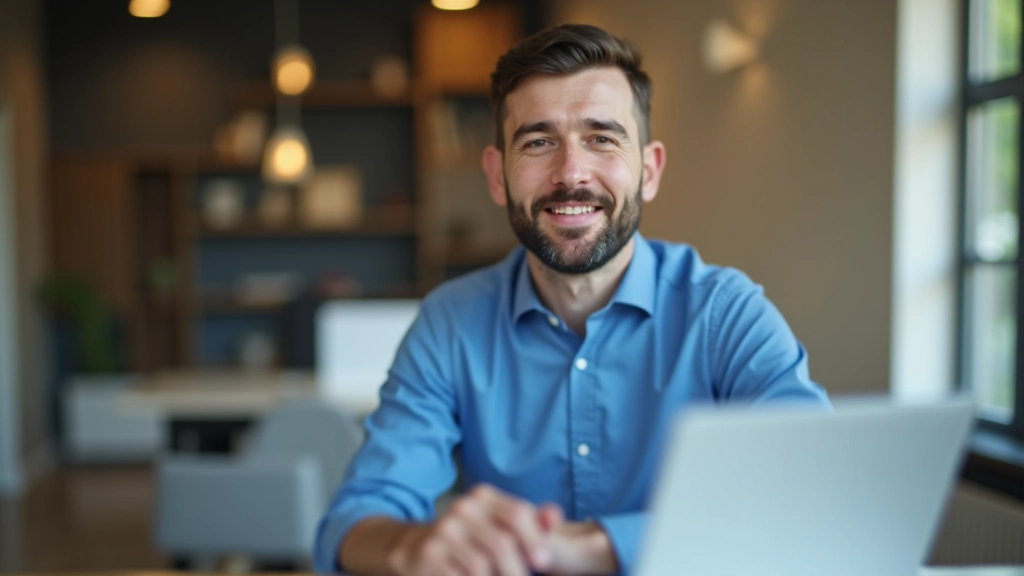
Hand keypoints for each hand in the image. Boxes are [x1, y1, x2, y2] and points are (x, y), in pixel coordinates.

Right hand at [386, 484, 559, 575]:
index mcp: (483, 497)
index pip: (518, 514)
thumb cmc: (472, 540)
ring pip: (481, 566)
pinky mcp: (429, 554)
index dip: (535, 540)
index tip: (544, 564)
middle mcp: (462, 509)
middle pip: (502, 544)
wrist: (418, 549)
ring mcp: (443, 531)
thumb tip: (555, 516)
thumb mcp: (500, 526)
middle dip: (517, 571)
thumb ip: (532, 523)